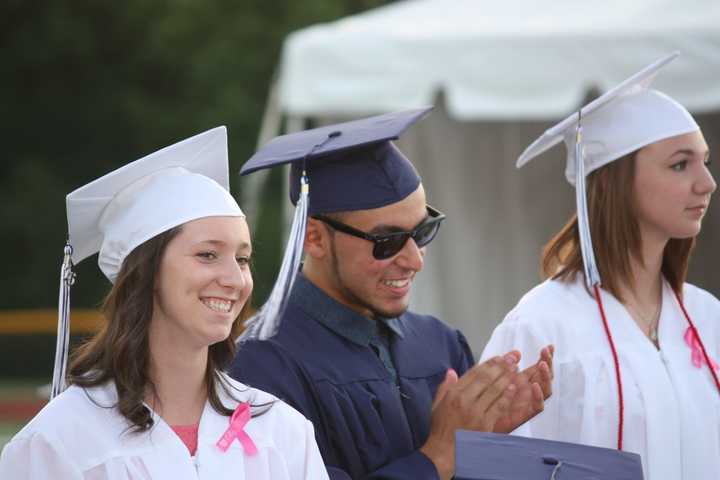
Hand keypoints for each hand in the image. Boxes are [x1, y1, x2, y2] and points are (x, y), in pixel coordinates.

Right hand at [420, 352, 518, 479]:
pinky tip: (513, 388)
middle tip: (512, 358)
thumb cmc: (441, 428)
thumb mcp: (437, 404)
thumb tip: (452, 372)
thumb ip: (445, 386)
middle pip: (486, 379)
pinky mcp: (485, 424)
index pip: (474, 373)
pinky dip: (506, 397)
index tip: (499, 357)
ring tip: (516, 369)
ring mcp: (475, 412)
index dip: (489, 363)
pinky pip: (498, 407)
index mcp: (454, 393)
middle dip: (501, 367)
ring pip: (494, 390)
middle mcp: (464, 400)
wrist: (444, 450)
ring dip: (506, 378)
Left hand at [493, 345, 553, 433]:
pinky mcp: (524, 414)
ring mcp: (528, 402)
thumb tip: (516, 352)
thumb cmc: (486, 399)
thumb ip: (505, 364)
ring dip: (546, 377)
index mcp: (522, 381)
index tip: (550, 346)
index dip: (545, 358)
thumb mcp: (494, 377)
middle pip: (545, 377)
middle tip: (546, 351)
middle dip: (548, 363)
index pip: (538, 368)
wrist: (477, 420)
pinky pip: (537, 407)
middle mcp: (528, 391)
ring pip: (545, 390)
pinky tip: (535, 385)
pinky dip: (538, 396)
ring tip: (542, 364)